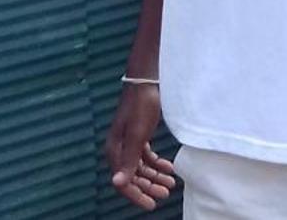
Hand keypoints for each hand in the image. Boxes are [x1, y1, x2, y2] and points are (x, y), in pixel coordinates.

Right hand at [103, 82, 176, 209]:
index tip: (152, 205)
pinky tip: (169, 166)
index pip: (123, 181)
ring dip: (155, 176)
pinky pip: (146, 156)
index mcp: (115, 150)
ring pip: (141, 167)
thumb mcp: (137, 135)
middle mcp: (119, 148)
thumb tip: (117, 184)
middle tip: (166, 193)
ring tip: (171, 182)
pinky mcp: (139, 134)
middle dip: (149, 186)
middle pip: (133, 175)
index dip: (136, 195)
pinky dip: (156, 163)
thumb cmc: (141, 106)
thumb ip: (129, 160)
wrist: (147, 81)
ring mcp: (129, 141)